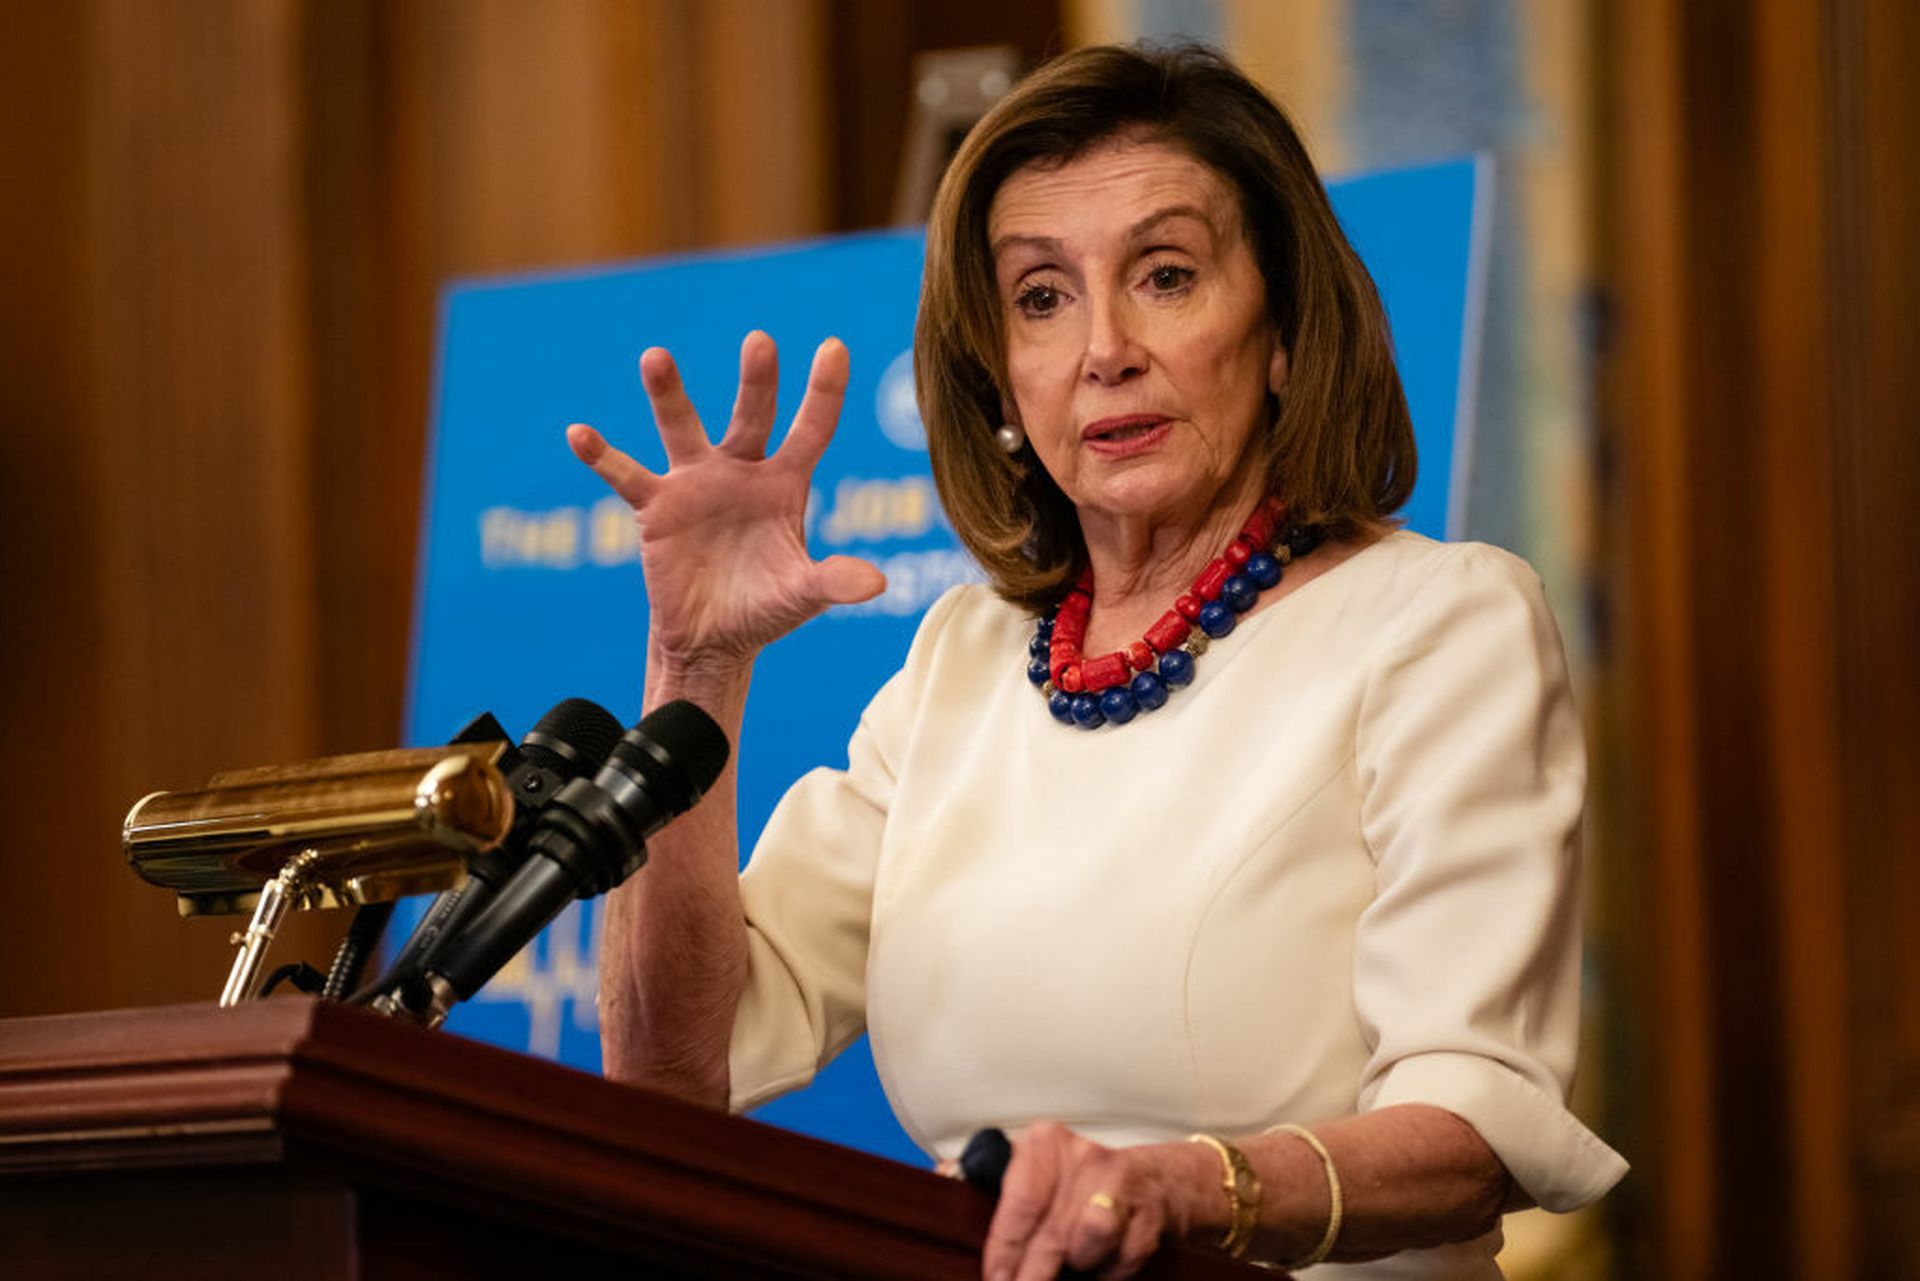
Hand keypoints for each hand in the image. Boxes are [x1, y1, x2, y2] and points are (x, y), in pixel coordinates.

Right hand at [568, 332, 884, 669]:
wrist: (714, 638)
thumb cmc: (766, 608)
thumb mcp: (803, 596)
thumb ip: (834, 583)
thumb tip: (876, 583)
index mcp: (785, 484)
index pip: (811, 429)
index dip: (825, 392)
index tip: (835, 347)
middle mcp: (741, 470)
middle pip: (752, 415)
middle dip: (757, 381)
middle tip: (760, 342)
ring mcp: (696, 482)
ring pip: (681, 427)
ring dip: (668, 394)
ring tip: (656, 357)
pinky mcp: (656, 507)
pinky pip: (626, 475)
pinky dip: (603, 456)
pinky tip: (579, 434)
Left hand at [982, 1123, 1202, 1280]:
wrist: (1154, 1185)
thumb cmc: (1078, 1184)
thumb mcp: (1034, 1170)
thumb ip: (988, 1177)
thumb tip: (943, 1178)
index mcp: (1047, 1143)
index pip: (1020, 1199)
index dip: (1004, 1246)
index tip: (994, 1275)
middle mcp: (1085, 1158)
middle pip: (1051, 1231)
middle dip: (1030, 1273)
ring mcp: (1121, 1187)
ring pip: (1089, 1241)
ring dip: (1077, 1262)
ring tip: (1069, 1265)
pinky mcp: (1149, 1218)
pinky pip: (1120, 1260)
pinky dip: (1107, 1272)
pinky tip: (1099, 1266)